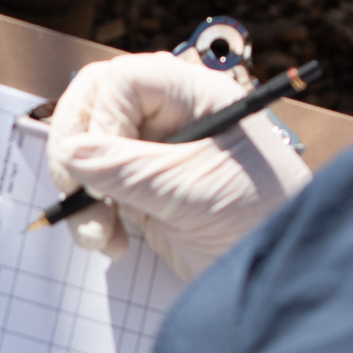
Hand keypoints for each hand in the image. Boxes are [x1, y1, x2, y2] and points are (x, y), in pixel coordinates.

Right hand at [43, 53, 311, 281]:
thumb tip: (72, 152)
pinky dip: (91, 216)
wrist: (280, 272)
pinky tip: (112, 243)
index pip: (124, 80)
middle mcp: (169, 117)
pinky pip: (95, 189)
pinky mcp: (141, 192)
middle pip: (93, 107)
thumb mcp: (194, 190)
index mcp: (194, 97)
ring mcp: (152, 154)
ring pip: (86, 151)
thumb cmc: (262, 218)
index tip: (105, 163)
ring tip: (101, 237)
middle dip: (78, 156)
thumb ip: (129, 170)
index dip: (103, 117)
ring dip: (81, 195)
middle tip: (80, 199)